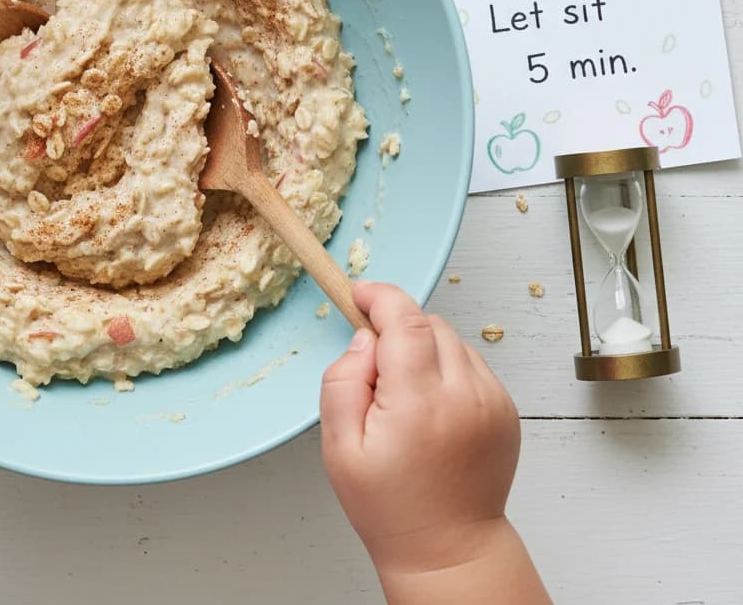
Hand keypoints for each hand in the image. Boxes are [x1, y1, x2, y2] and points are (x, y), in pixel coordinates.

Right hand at [320, 282, 520, 577]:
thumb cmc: (389, 505)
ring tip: (406, 395)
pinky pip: (471, 363)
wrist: (448, 549)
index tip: (359, 295)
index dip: (380, 297)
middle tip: (376, 369)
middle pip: (428, 323)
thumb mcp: (339, 448)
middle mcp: (464, 395)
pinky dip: (447, 368)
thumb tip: (365, 339)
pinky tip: (432, 406)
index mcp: (419, 403)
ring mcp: (492, 401)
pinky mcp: (506, 408)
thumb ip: (343, 382)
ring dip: (424, 349)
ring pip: (451, 339)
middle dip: (397, 329)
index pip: (405, 320)